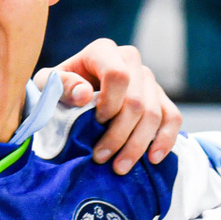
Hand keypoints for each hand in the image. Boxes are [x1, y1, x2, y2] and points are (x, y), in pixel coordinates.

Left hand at [34, 40, 181, 173]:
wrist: (70, 98)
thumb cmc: (57, 90)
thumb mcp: (47, 85)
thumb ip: (61, 85)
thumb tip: (84, 94)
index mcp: (103, 51)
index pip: (118, 75)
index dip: (110, 104)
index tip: (95, 123)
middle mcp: (130, 60)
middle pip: (137, 101)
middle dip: (120, 134)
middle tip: (101, 158)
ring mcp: (148, 79)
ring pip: (154, 114)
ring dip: (137, 145)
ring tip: (119, 168)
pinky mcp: (160, 98)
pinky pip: (173, 117)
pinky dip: (165, 140)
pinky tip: (152, 159)